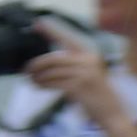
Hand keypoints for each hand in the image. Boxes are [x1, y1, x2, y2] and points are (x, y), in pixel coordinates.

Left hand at [25, 19, 130, 136]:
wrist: (111, 112)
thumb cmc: (97, 94)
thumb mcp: (88, 74)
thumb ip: (71, 66)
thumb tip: (46, 63)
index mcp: (90, 54)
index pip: (67, 39)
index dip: (52, 31)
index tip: (38, 24)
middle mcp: (88, 60)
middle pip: (54, 58)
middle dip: (36, 64)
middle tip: (25, 70)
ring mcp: (84, 73)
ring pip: (51, 72)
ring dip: (37, 77)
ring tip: (31, 81)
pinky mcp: (78, 86)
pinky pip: (53, 83)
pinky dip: (43, 85)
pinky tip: (39, 87)